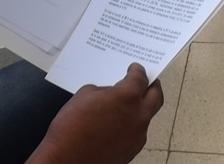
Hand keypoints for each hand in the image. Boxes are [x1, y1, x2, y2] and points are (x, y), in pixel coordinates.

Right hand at [28, 64, 163, 163]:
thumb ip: (104, 91)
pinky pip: (137, 132)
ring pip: (146, 116)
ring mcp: (138, 135)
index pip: (140, 78)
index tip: (135, 69)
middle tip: (147, 82)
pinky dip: (130, 126)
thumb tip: (109, 95)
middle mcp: (138, 116)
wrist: (67, 159)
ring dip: (139, 109)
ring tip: (125, 106)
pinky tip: (116, 125)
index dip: (138, 70)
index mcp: (127, 97)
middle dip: (152, 87)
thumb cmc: (71, 128)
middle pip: (156, 96)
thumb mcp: (84, 95)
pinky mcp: (132, 150)